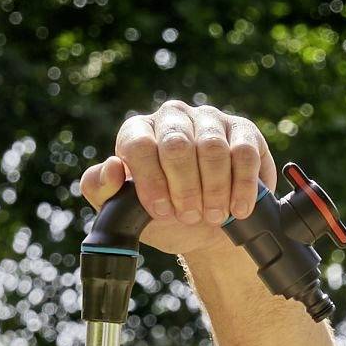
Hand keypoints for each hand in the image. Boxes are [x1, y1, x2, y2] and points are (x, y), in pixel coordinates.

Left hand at [75, 99, 271, 263]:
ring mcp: (209, 119)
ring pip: (212, 147)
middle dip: (184, 188)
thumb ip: (101, 190)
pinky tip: (238, 207)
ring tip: (213, 216)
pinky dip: (241, 185)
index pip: (139, 144)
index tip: (162, 212)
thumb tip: (110, 166)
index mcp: (138, 131)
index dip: (151, 181)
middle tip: (190, 217)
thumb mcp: (126, 211)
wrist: (208, 228)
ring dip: (214, 189)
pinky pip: (244, 153)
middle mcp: (171, 117)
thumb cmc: (164, 214)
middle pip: (176, 144)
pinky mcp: (243, 130)